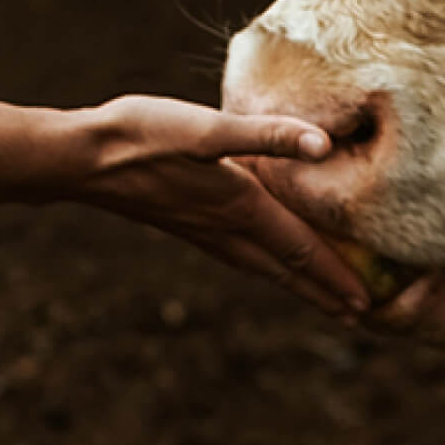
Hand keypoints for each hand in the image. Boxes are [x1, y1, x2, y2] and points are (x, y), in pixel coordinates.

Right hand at [65, 95, 367, 316]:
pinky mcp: (186, 223)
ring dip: (294, 283)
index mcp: (241, 206)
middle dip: (322, 292)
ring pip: (262, 266)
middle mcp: (226, 227)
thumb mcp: (207, 129)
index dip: (335, 275)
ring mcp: (204, 230)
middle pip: (285, 269)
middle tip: (356, 315)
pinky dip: (264, 265)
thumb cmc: (142, 136)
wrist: (80, 158)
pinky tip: (260, 260)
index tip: (365, 303)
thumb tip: (322, 145)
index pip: (300, 250)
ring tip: (320, 297)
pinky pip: (239, 254)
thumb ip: (267, 137)